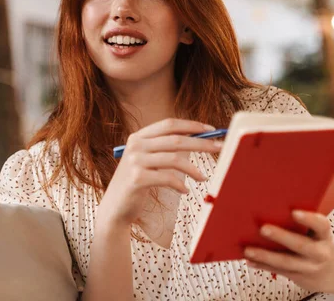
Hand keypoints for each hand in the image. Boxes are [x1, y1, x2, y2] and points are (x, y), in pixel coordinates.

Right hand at [97, 118, 222, 226]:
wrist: (114, 208)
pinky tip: (185, 191)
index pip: (169, 124)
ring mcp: (135, 161)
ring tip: (203, 177)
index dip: (192, 125)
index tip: (211, 129)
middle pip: (176, 140)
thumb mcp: (148, 161)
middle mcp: (136, 145)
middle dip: (201, 143)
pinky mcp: (137, 178)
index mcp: (139, 136)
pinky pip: (167, 178)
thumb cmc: (137, 184)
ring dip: (193, 169)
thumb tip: (199, 140)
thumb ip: (165, 149)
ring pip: (174, 159)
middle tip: (219, 147)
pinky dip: (180, 184)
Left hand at [243, 210, 333, 293]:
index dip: (309, 219)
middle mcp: (319, 253)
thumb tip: (274, 208)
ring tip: (249, 250)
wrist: (330, 273)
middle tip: (263, 229)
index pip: (321, 225)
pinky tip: (249, 260)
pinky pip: (277, 270)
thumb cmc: (317, 244)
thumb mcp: (318, 233)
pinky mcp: (296, 276)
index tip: (294, 212)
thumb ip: (304, 224)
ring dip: (265, 256)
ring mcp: (308, 267)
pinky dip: (262, 265)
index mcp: (324, 236)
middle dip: (281, 237)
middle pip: (300, 245)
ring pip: (285, 262)